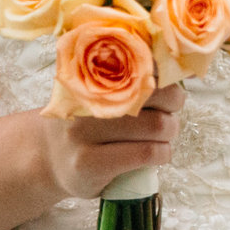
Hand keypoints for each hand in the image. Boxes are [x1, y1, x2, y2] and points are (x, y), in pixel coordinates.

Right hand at [38, 83, 184, 200]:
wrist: (44, 158)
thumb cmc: (84, 123)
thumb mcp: (98, 94)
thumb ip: (132, 80)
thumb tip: (185, 70)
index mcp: (91, 80)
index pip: (140, 65)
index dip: (167, 71)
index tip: (181, 75)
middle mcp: (85, 105)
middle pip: (154, 95)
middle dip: (173, 104)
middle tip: (170, 112)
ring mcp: (84, 136)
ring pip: (155, 126)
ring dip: (170, 131)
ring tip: (163, 135)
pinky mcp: (90, 165)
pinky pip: (145, 153)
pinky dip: (163, 153)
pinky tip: (158, 154)